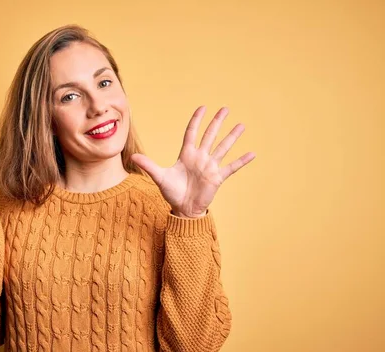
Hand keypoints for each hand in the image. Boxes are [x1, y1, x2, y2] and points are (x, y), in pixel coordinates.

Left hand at [131, 106, 254, 217]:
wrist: (183, 209)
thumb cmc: (172, 193)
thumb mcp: (160, 177)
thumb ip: (149, 165)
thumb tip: (133, 156)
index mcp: (186, 155)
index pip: (192, 133)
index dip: (197, 121)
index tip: (203, 108)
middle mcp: (200, 158)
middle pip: (210, 135)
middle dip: (217, 122)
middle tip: (225, 109)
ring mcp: (210, 166)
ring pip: (223, 147)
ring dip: (232, 137)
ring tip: (241, 125)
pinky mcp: (217, 177)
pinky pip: (231, 167)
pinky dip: (241, 161)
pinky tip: (252, 153)